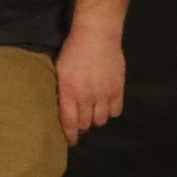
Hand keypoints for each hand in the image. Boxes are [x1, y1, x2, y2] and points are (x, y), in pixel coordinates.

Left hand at [61, 26, 129, 141]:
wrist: (96, 36)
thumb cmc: (72, 50)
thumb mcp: (58, 69)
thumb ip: (61, 89)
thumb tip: (59, 105)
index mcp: (69, 91)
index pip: (69, 121)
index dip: (69, 134)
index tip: (69, 140)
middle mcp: (87, 96)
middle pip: (86, 123)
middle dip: (81, 126)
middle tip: (79, 123)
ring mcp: (104, 93)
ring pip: (102, 119)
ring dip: (96, 120)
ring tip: (92, 114)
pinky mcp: (118, 88)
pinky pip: (116, 110)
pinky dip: (111, 112)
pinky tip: (105, 107)